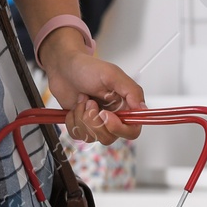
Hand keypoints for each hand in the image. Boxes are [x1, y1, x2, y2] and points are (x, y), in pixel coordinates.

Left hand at [38, 28, 146, 143]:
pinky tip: (74, 106)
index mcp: (125, 106)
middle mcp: (113, 117)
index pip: (132, 131)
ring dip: (81, 117)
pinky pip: (77, 135)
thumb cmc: (87, 68)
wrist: (64, 68)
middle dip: (94, 122)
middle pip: (109, 137)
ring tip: (82, 99)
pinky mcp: (81, 125)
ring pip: (91, 137)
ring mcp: (96, 123)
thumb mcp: (112, 75)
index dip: (118, 128)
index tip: (104, 114)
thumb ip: (131, 91)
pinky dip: (72, 120)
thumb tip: (142, 109)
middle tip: (89, 102)